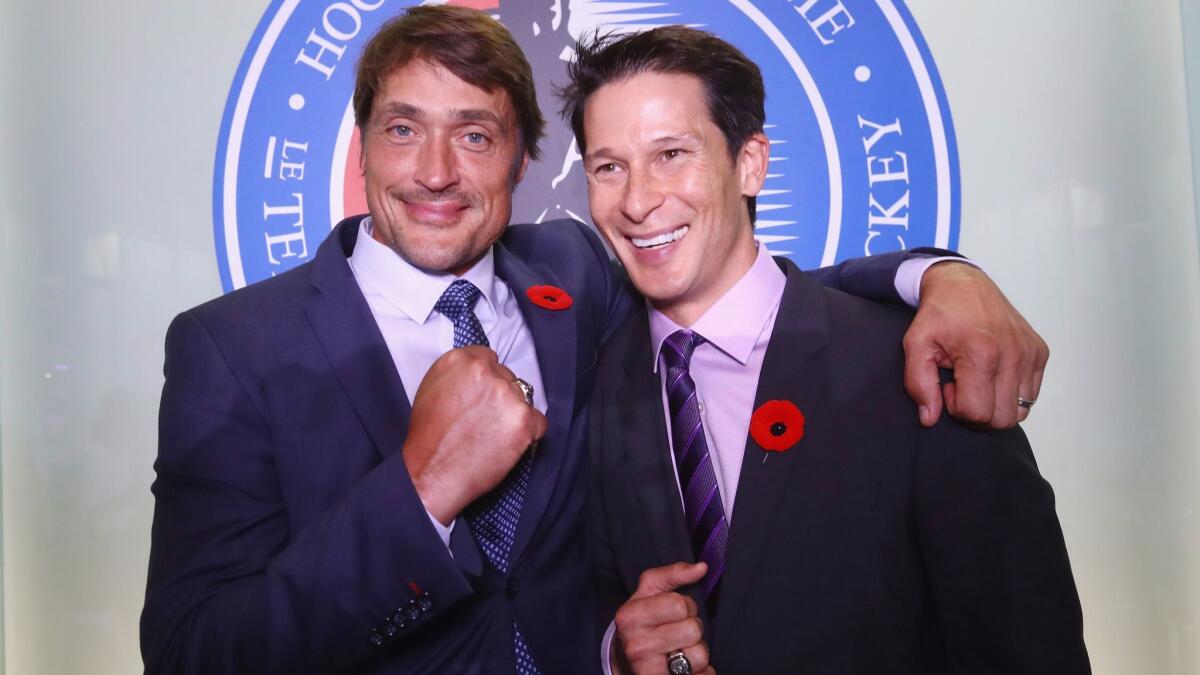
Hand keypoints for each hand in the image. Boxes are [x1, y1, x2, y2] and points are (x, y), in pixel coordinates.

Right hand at [402, 346, 546, 523]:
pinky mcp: (523, 420)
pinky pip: (538, 422)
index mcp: (460, 360)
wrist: (431, 473)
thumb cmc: (427, 439)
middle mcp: (485, 372)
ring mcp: (507, 395)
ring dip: (513, 415)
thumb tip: (476, 376)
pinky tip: (507, 445)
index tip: (485, 396)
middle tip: (485, 421)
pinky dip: (528, 434)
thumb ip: (457, 375)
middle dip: (501, 398)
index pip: (489, 359)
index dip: (489, 380)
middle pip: (508, 378)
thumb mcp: (431, 389)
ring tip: (492, 436)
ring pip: (523, 399)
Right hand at [611, 562, 714, 674]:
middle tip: (679, 631)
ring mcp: (650, 670)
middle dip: (692, 628)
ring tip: (681, 649)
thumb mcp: (648, 591)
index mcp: (631, 616)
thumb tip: (701, 568)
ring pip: (700, 655)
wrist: (623, 657)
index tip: (676, 612)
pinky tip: (685, 667)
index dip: (685, 606)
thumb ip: (673, 574)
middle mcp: (638, 645)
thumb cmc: (641, 619)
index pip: (679, 605)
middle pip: (693, 630)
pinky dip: (702, 672)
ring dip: (697, 651)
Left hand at [904, 261, 1048, 428]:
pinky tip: (992, 373)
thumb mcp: (916, 345)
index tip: (949, 387)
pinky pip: (1030, 394)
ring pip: (1020, 411)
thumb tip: (930, 418)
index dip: (958, 408)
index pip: (978, 413)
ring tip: (977, 379)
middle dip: (977, 411)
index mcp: (981, 353)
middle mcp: (1013, 355)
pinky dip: (1011, 393)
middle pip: (1001, 419)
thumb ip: (918, 384)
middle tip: (962, 385)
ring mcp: (1030, 353)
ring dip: (996, 404)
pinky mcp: (1040, 352)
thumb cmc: (939, 314)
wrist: (963, 284)